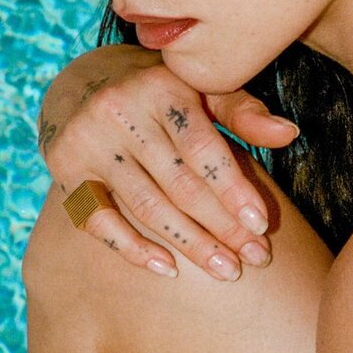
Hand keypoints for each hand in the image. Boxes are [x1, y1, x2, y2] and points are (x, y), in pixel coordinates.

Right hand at [39, 46, 298, 280]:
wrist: (81, 82)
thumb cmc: (159, 93)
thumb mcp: (200, 90)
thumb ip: (242, 113)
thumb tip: (289, 134)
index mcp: (160, 87)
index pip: (203, 149)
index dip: (234, 190)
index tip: (261, 226)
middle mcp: (119, 111)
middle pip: (180, 185)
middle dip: (222, 227)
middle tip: (254, 259)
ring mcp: (87, 142)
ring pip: (147, 208)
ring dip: (190, 245)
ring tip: (226, 270)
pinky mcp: (64, 169)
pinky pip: (99, 222)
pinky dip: (133, 249)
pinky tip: (168, 268)